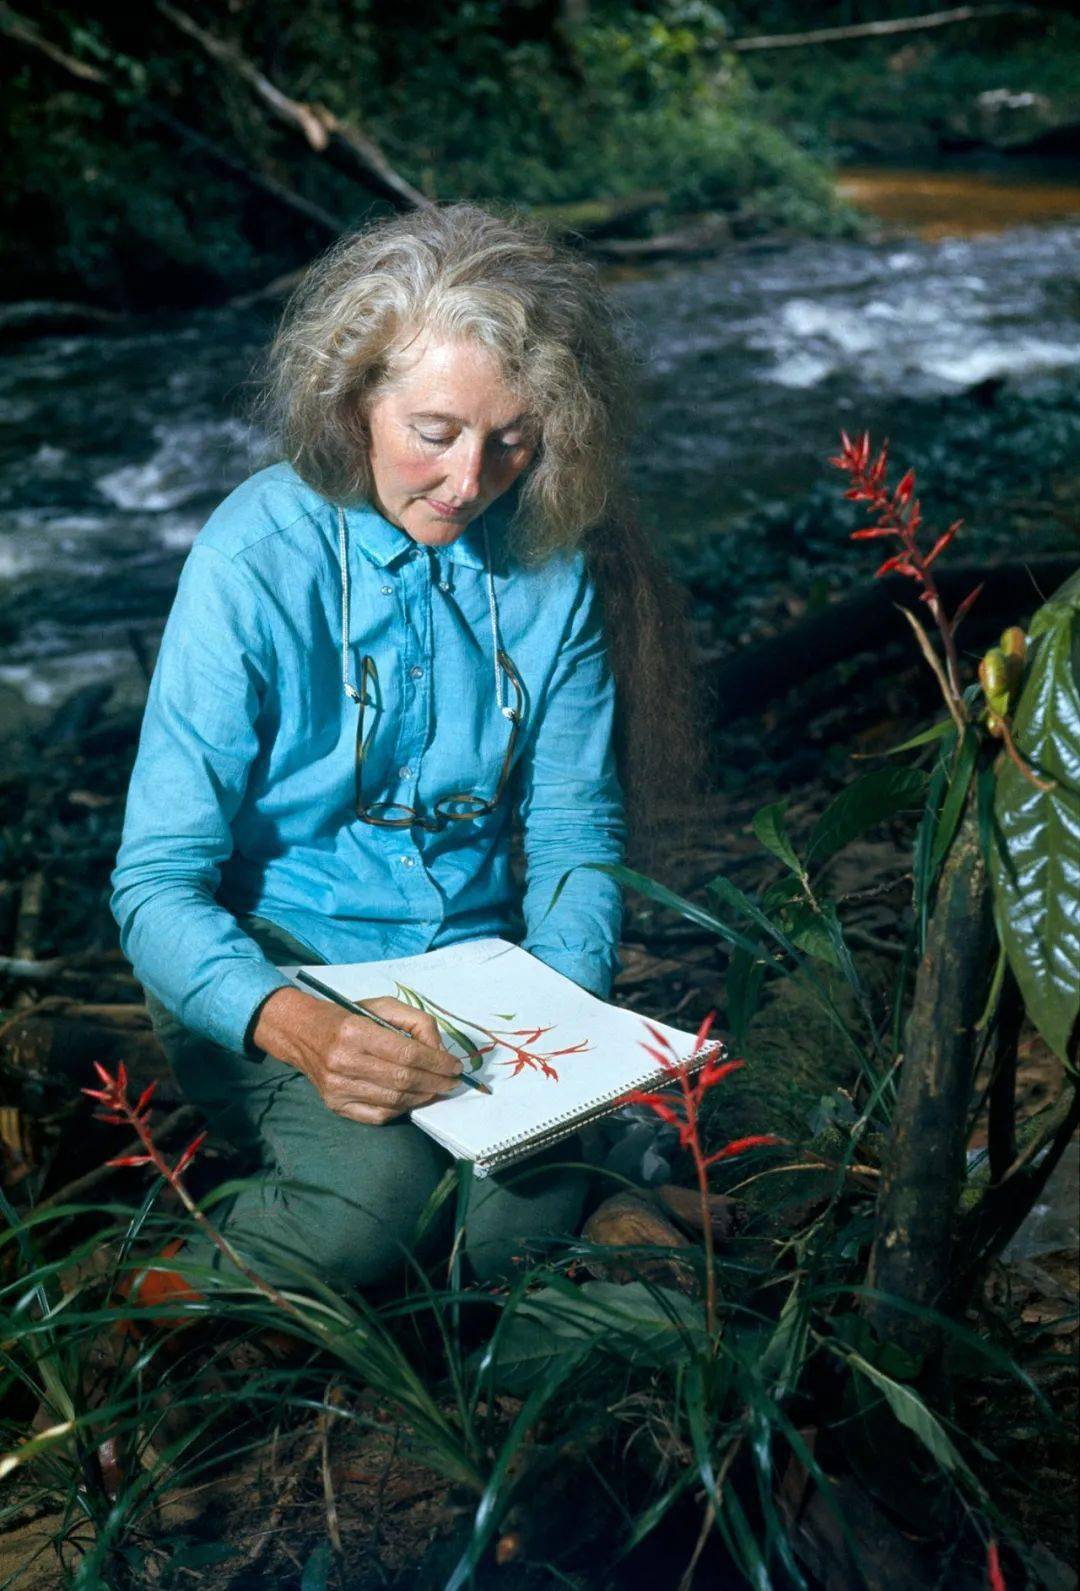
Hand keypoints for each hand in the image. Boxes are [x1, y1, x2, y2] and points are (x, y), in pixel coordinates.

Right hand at [251, 987, 462, 1123]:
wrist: (301, 1033)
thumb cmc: (347, 1016)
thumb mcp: (381, 1006)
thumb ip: (416, 1023)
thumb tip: (441, 1052)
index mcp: (354, 1031)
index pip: (407, 1053)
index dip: (437, 1062)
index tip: (456, 1066)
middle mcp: (343, 1061)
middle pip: (403, 1079)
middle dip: (435, 1081)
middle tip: (452, 1081)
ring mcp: (337, 1088)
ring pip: (393, 1100)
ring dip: (423, 1097)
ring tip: (437, 1089)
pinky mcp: (335, 1105)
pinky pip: (377, 1116)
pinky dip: (401, 1110)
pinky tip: (412, 1099)